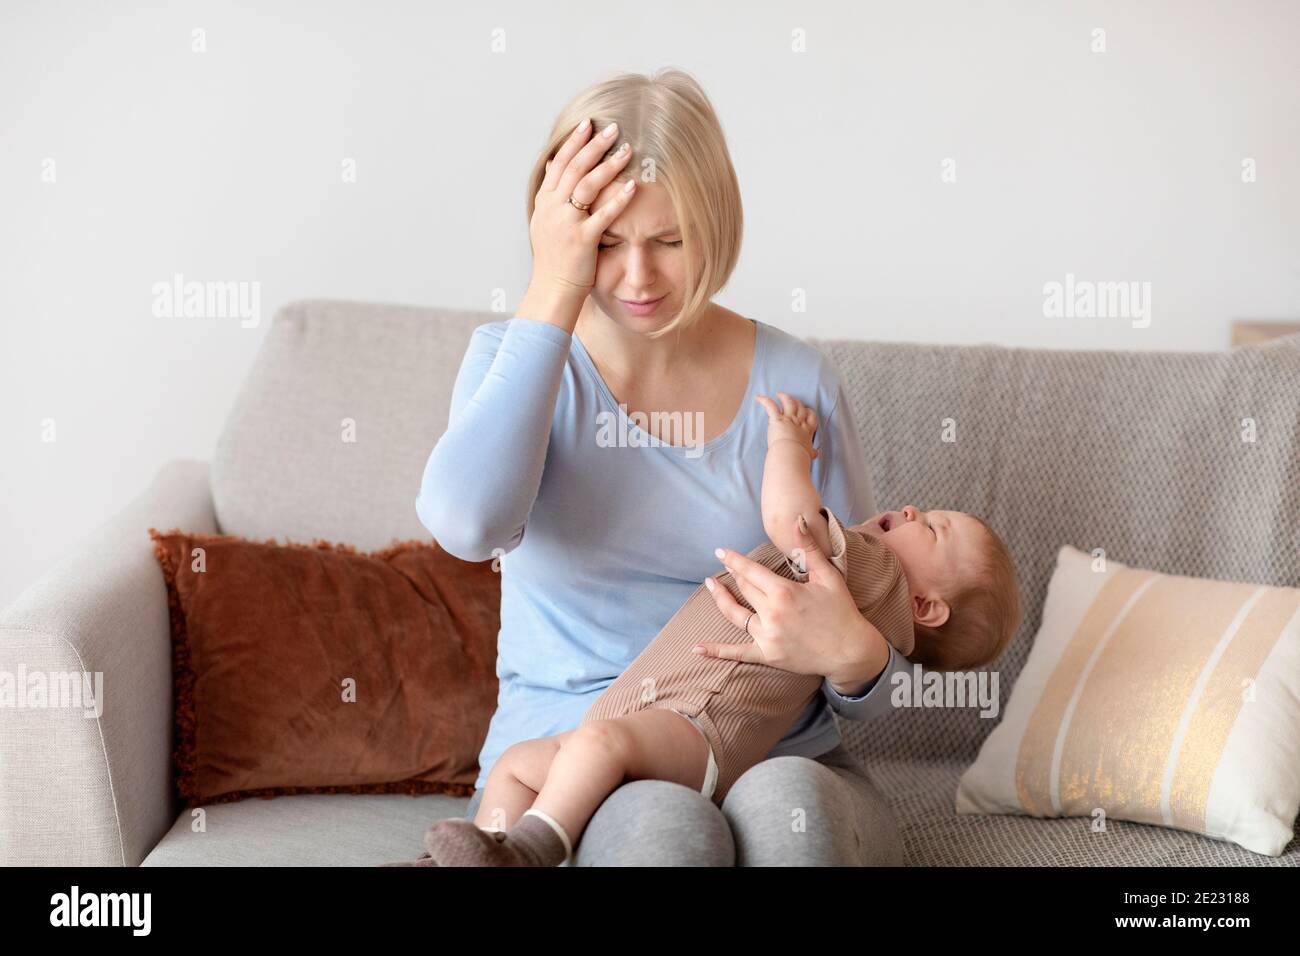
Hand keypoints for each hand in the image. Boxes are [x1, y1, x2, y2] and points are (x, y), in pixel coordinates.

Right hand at [525, 118, 636, 310]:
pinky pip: (603, 215)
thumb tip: (554, 162)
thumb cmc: (555, 258)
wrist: (553, 289)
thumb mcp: (545, 220)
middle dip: (593, 145)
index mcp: (544, 202)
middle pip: (573, 168)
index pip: (559, 163)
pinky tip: (633, 186)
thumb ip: (551, 192)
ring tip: (627, 150)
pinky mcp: (582, 240)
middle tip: (612, 127)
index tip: (587, 124)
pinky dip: (618, 199)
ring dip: (608, 166)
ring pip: (586, 185)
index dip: (573, 142)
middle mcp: (552, 209)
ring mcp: (566, 224)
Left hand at [697, 515, 887, 689]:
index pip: (750, 571)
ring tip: (711, 586)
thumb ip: (808, 548)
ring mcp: (768, 637)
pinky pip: (737, 653)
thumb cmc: (841, 611)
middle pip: (744, 589)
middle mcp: (772, 614)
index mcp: (784, 593)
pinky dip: (716, 651)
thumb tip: (797, 520)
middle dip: (734, 575)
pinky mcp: (768, 656)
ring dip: (720, 599)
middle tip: (725, 566)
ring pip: (735, 615)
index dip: (733, 560)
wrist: (851, 651)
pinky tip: (696, 648)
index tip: (720, 551)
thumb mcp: (828, 576)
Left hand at [754, 392, 817, 460]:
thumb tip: (814, 454)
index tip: (806, 410)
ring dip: (784, 397)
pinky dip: (764, 400)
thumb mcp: (809, 453)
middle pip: (800, 407)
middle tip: (792, 400)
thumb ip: (811, 452)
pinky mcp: (777, 419)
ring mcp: (789, 419)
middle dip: (797, 402)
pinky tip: (759, 397)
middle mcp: (799, 422)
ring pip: (788, 402)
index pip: (811, 416)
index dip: (808, 411)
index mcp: (807, 430)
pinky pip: (771, 405)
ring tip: (780, 394)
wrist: (791, 455)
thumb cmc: (799, 456)